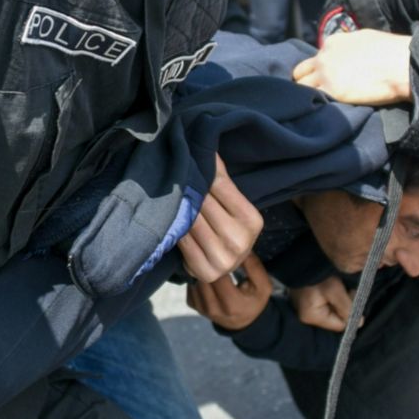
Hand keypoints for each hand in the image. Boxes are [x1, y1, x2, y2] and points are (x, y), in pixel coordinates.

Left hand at [178, 155, 263, 282]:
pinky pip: (182, 239)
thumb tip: (207, 148)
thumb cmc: (229, 226)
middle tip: (172, 168)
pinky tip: (168, 214)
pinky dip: (174, 225)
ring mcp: (223, 259)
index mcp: (252, 220)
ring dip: (177, 204)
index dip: (203, 169)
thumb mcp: (233, 205)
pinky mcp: (205, 271)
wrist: (226, 263)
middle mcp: (240, 241)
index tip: (189, 153)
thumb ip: (222, 181)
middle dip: (188, 186)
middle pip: (203, 202)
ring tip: (167, 189)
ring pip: (190, 220)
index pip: (220, 184)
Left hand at [186, 254, 272, 330]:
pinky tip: (204, 271)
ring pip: (194, 280)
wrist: (244, 321)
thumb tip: (240, 248)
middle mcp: (214, 308)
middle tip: (212, 249)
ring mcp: (201, 308)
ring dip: (199, 268)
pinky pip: (189, 285)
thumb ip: (254, 266)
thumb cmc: (254, 300)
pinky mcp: (193, 306)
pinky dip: (195, 276)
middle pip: (203, 278)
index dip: (219, 261)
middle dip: (207, 262)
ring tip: (208, 258)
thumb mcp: (263, 285)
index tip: (222, 250)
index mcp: (232, 304)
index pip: (219, 276)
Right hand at [290, 276, 358, 332]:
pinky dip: (333, 294)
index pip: (339, 325)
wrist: (304, 256)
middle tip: (344, 287)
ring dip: (339, 298)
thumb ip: (347, 309)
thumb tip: (359, 324)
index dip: (349, 312)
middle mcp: (306, 315)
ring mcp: (306, 306)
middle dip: (343, 304)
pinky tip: (331, 283)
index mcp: (311, 317)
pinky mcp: (308, 298)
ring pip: (332, 309)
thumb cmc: (318, 273)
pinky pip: (326, 302)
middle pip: (335, 317)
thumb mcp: (335, 290)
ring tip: (338, 283)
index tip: (349, 294)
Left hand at [293, 29, 412, 105]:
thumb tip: (346, 54)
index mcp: (331, 42)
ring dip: (308, 95)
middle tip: (317, 93)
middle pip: (300, 72)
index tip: (328, 79)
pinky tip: (322, 110)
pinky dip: (315, 105)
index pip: (314, 58)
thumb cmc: (391, 51)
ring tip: (318, 105)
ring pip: (301, 87)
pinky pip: (313, 100)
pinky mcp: (331, 92)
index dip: (319, 70)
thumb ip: (348, 46)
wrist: (402, 65)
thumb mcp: (364, 39)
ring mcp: (325, 74)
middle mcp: (323, 56)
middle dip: (306, 82)